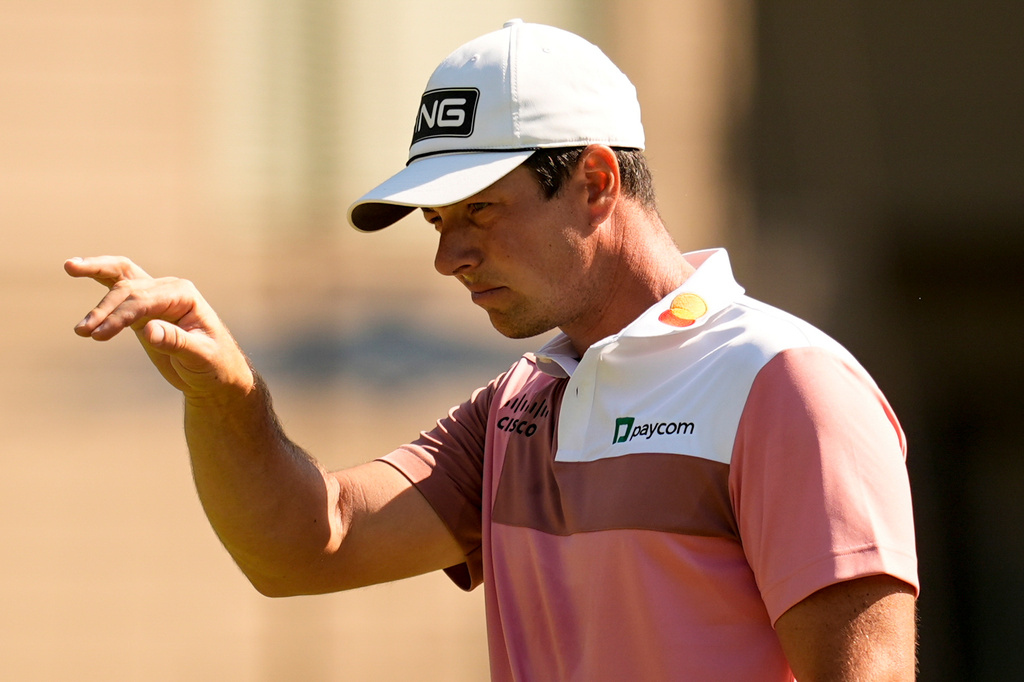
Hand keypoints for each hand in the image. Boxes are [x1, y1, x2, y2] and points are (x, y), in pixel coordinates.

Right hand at [65, 256, 253, 399]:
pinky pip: (119, 285)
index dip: (119, 316)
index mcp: (184, 295)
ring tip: (76, 310)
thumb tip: (149, 330)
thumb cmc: (215, 365)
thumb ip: (176, 342)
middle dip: (105, 310)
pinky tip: (75, 267)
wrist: (217, 374)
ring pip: (121, 281)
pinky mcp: (143, 308)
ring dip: (96, 292)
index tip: (100, 335)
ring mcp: (155, 295)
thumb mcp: (201, 357)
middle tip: (84, 333)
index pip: (144, 301)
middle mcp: (169, 289)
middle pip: (128, 290)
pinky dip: (98, 275)